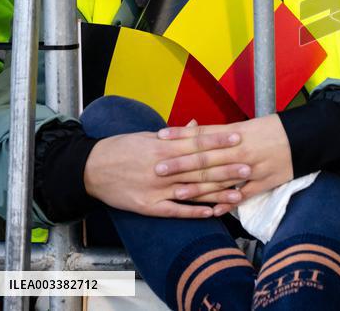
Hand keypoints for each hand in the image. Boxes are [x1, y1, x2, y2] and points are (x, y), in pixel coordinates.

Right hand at [83, 128, 246, 218]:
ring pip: (192, 192)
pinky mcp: (148, 207)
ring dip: (217, 194)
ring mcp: (156, 189)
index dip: (219, 141)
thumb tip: (196, 125)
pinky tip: (213, 213)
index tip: (239, 138)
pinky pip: (175, 211)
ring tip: (240, 194)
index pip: (197, 143)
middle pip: (199, 169)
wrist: (90, 169)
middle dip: (226, 168)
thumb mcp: (146, 136)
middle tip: (249, 167)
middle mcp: (162, 168)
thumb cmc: (120, 149)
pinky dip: (194, 212)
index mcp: (162, 147)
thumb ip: (174, 135)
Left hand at [155, 115, 292, 214]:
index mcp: (236, 133)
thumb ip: (222, 132)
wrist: (306, 137)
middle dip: (181, 165)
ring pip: (221, 180)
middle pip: (206, 158)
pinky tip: (213, 212)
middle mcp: (241, 151)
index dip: (180, 137)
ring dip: (198, 188)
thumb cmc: (274, 129)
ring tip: (177, 194)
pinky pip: (243, 196)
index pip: (203, 135)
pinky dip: (228, 204)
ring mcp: (252, 168)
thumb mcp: (248, 125)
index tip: (159, 138)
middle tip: (158, 169)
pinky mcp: (264, 183)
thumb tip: (197, 132)